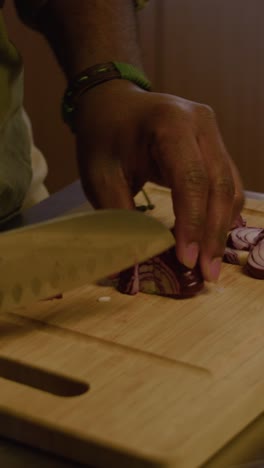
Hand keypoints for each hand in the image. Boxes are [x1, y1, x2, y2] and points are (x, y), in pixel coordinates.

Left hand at [74, 80, 243, 281]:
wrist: (113, 103)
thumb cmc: (103, 136)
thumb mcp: (100, 175)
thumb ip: (118, 216)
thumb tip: (130, 265)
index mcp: (170, 123)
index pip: (191, 179)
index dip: (192, 223)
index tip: (187, 260)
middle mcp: (201, 124)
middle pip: (219, 185)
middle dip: (213, 234)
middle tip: (207, 274)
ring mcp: (213, 133)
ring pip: (229, 186)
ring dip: (222, 228)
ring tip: (210, 264)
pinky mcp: (215, 146)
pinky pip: (227, 183)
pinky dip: (222, 213)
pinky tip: (212, 238)